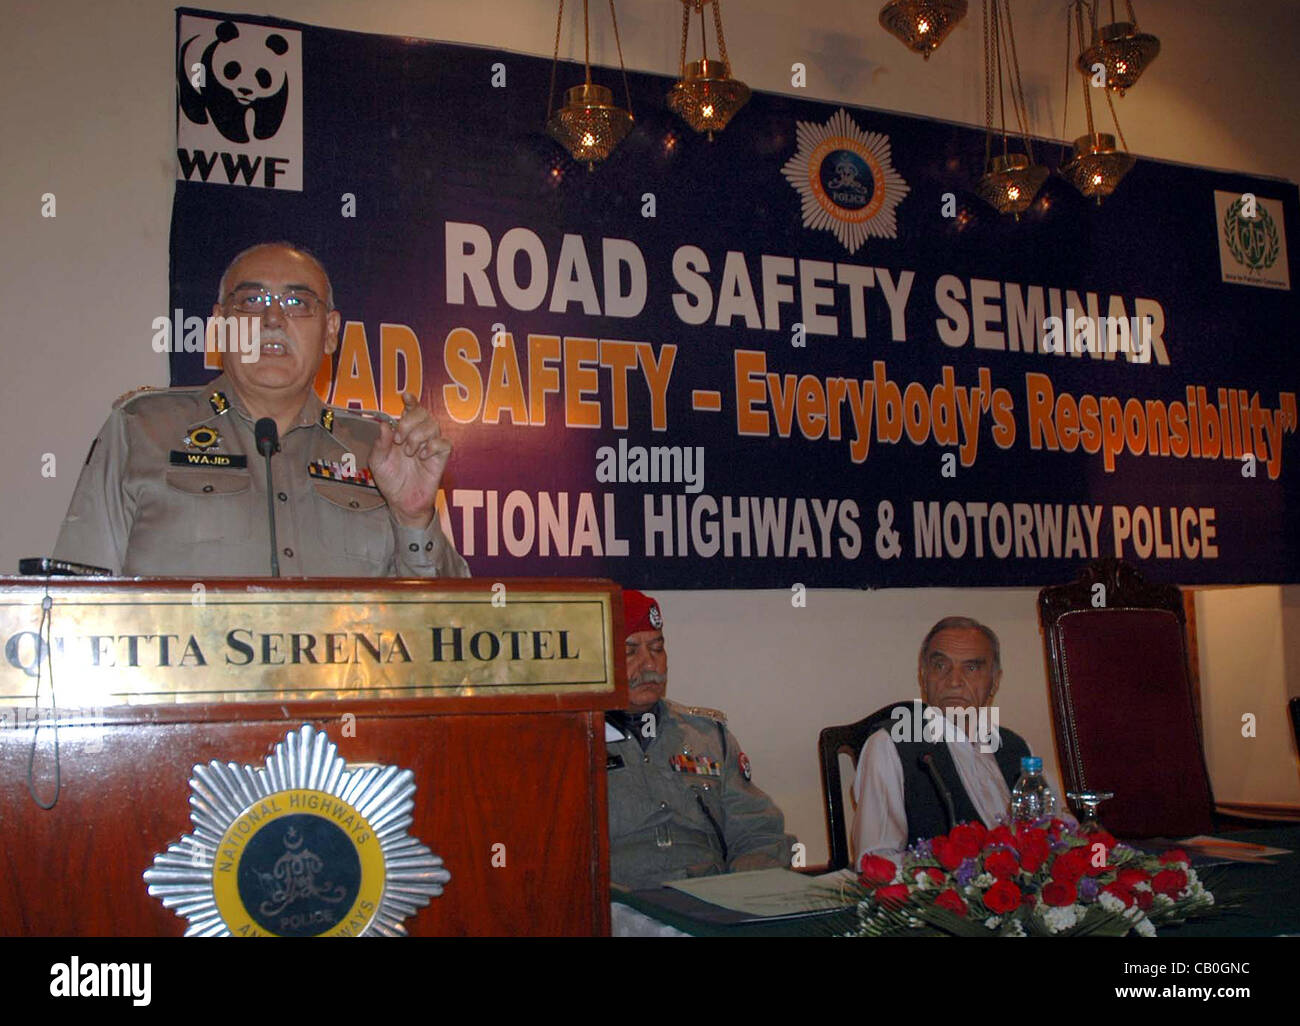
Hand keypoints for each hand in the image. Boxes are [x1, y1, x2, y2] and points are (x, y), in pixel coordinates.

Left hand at [368, 392, 451, 528]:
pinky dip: (432, 446)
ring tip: (409, 452)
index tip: (406, 396)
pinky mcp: (441, 459)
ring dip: (418, 436)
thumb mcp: (377, 462)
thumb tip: (384, 425)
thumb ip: (380, 444)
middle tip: (399, 440)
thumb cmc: (390, 481)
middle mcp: (419, 436)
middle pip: (423, 413)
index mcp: (404, 433)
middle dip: (409, 422)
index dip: (411, 401)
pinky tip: (422, 457)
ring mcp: (431, 446)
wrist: (402, 502)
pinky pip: (444, 443)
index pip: (411, 410)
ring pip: (434, 426)